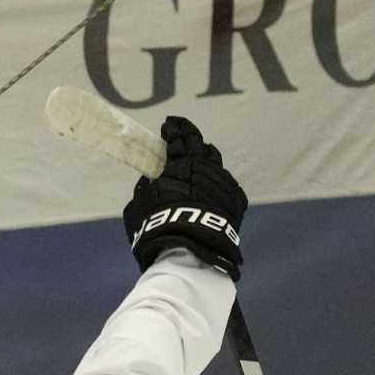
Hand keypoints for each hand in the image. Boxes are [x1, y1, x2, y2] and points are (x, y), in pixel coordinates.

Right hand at [123, 117, 246, 279]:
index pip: (177, 139)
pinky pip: (224, 182)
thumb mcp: (138, 205)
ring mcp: (223, 183)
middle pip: (199, 143)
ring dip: (205, 154)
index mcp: (180, 166)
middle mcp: (205, 169)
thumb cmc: (156, 227)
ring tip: (200, 151)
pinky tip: (210, 181)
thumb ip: (146, 188)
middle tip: (181, 127)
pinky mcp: (236, 200)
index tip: (168, 124)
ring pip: (215, 160)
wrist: (191, 251)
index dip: (172, 129)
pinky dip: (214, 178)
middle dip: (188, 132)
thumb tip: (152, 181)